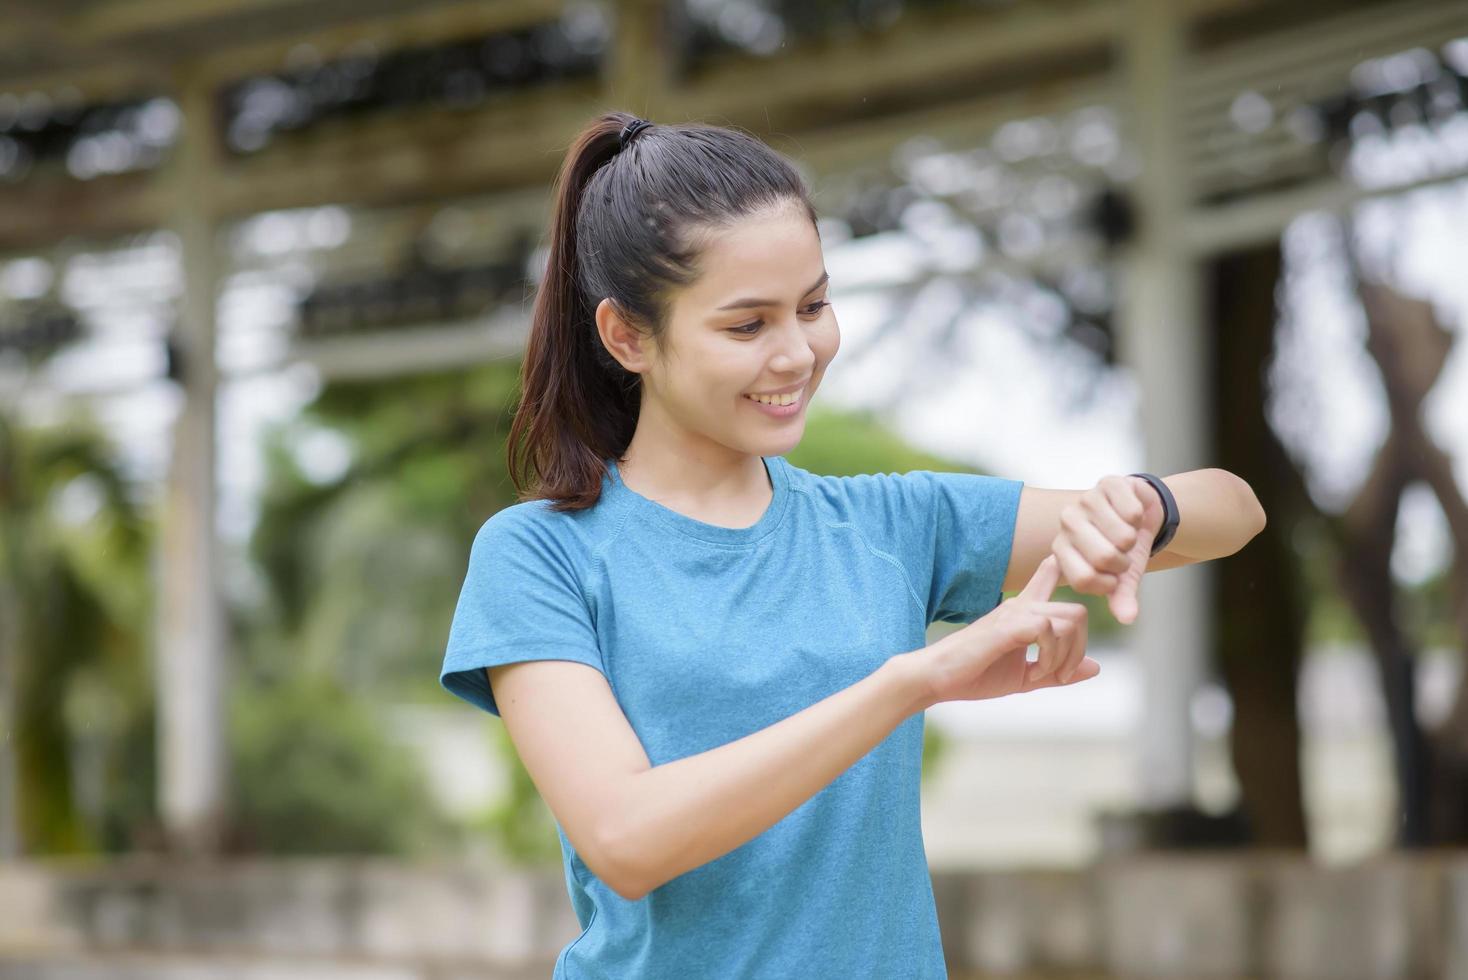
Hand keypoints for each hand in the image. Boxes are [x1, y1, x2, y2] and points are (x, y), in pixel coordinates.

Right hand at [915, 554, 1097, 707]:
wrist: (937, 679)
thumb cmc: (975, 675)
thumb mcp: (1025, 677)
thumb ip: (1058, 671)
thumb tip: (1096, 666)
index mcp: (1024, 613)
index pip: (1051, 576)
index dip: (1072, 579)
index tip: (1081, 593)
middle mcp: (1021, 606)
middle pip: (1078, 610)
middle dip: (1079, 648)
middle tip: (1060, 675)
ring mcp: (1014, 613)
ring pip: (1069, 619)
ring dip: (1066, 655)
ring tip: (1044, 676)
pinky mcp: (1007, 626)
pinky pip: (1049, 629)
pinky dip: (1051, 657)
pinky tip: (1034, 674)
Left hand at [1050, 475, 1164, 624]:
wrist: (1141, 514)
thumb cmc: (1124, 550)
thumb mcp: (1121, 578)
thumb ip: (1121, 597)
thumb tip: (1128, 618)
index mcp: (1061, 549)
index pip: (1083, 579)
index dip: (1107, 584)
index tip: (1113, 578)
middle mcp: (1067, 523)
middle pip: (1103, 557)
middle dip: (1123, 562)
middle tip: (1122, 554)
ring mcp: (1085, 500)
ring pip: (1122, 536)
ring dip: (1134, 540)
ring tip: (1126, 534)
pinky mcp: (1108, 482)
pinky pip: (1133, 512)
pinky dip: (1140, 518)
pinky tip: (1131, 514)